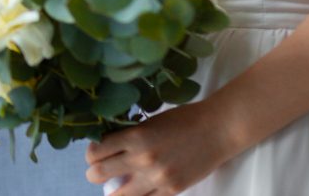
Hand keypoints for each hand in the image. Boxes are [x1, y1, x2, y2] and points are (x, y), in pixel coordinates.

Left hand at [86, 102, 236, 194]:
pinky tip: (138, 188)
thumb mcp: (149, 123)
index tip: (95, 151)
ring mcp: (157, 178)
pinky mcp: (171, 191)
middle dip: (94, 173)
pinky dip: (137, 195)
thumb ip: (128, 136)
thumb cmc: (183, 120)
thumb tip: (105, 147)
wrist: (217, 130)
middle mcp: (142, 160)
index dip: (91, 153)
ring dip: (112, 189)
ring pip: (118, 195)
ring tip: (116, 183)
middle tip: (99, 170)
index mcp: (135, 137)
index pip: (95, 152)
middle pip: (98, 174)